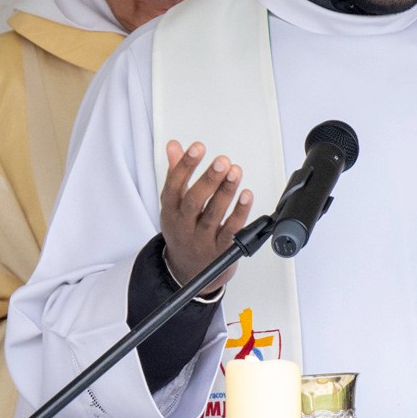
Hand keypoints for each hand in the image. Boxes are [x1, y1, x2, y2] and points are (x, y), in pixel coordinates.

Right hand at [160, 141, 253, 292]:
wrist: (188, 272)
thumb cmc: (183, 231)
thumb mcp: (174, 204)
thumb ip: (176, 173)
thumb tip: (173, 146)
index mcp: (170, 211)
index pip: (174, 185)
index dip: (185, 165)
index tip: (198, 147)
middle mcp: (183, 225)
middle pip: (194, 201)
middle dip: (209, 179)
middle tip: (222, 161)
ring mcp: (201, 240)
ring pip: (213, 215)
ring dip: (226, 192)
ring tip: (235, 172)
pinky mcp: (220, 251)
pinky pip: (231, 231)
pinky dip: (239, 213)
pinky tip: (246, 196)